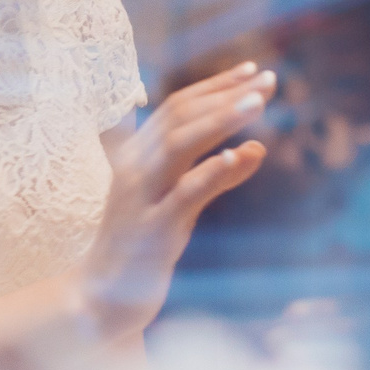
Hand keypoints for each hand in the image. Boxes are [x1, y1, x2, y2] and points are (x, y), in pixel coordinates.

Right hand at [76, 62, 274, 336]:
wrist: (101, 299)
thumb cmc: (143, 248)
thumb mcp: (182, 205)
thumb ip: (217, 177)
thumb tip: (257, 150)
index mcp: (138, 156)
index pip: (178, 107)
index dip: (216, 86)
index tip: (254, 70)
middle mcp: (136, 168)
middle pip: (181, 117)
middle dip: (226, 95)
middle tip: (268, 80)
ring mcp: (142, 197)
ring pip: (179, 145)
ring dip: (220, 120)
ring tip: (258, 103)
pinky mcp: (153, 229)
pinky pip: (183, 193)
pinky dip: (211, 172)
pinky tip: (239, 156)